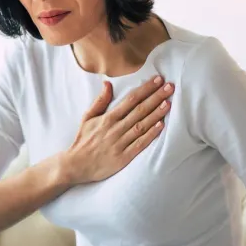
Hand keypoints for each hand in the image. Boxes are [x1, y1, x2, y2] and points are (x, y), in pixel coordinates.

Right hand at [58, 76, 173, 185]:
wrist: (76, 165)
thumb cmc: (83, 140)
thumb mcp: (87, 117)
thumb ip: (100, 101)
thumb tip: (108, 83)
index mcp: (107, 118)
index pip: (130, 100)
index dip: (145, 89)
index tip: (157, 80)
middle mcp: (115, 129)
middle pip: (139, 110)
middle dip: (155, 97)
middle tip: (170, 87)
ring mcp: (120, 143)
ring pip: (141, 125)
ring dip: (156, 114)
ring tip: (168, 103)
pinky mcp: (123, 158)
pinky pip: (139, 144)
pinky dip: (150, 135)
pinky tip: (161, 126)